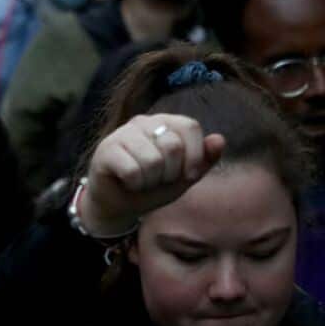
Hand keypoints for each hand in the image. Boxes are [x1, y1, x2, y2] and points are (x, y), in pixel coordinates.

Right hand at [80, 114, 224, 236]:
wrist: (119, 204)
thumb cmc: (153, 187)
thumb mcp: (184, 176)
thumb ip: (205, 159)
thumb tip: (220, 139)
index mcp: (165, 122)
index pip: (190, 126)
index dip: (195, 156)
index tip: (188, 175)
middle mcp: (143, 121)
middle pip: (173, 146)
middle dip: (170, 173)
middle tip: (158, 180)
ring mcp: (122, 134)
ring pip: (152, 161)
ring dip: (151, 181)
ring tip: (143, 181)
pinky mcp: (106, 150)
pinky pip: (133, 171)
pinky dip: (135, 185)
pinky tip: (128, 183)